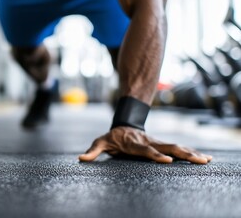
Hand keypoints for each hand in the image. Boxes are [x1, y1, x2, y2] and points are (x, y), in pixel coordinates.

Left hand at [79, 127, 212, 163]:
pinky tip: (204, 158)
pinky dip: (191, 153)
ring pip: (176, 147)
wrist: (124, 124)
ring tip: (206, 160)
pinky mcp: (163, 145)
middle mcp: (149, 142)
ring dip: (191, 153)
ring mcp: (157, 143)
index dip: (156, 155)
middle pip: (167, 148)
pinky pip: (178, 149)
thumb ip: (93, 151)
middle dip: (182, 154)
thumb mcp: (100, 142)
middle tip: (197, 160)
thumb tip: (80, 159)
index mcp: (135, 144)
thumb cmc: (112, 137)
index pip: (146, 150)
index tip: (167, 161)